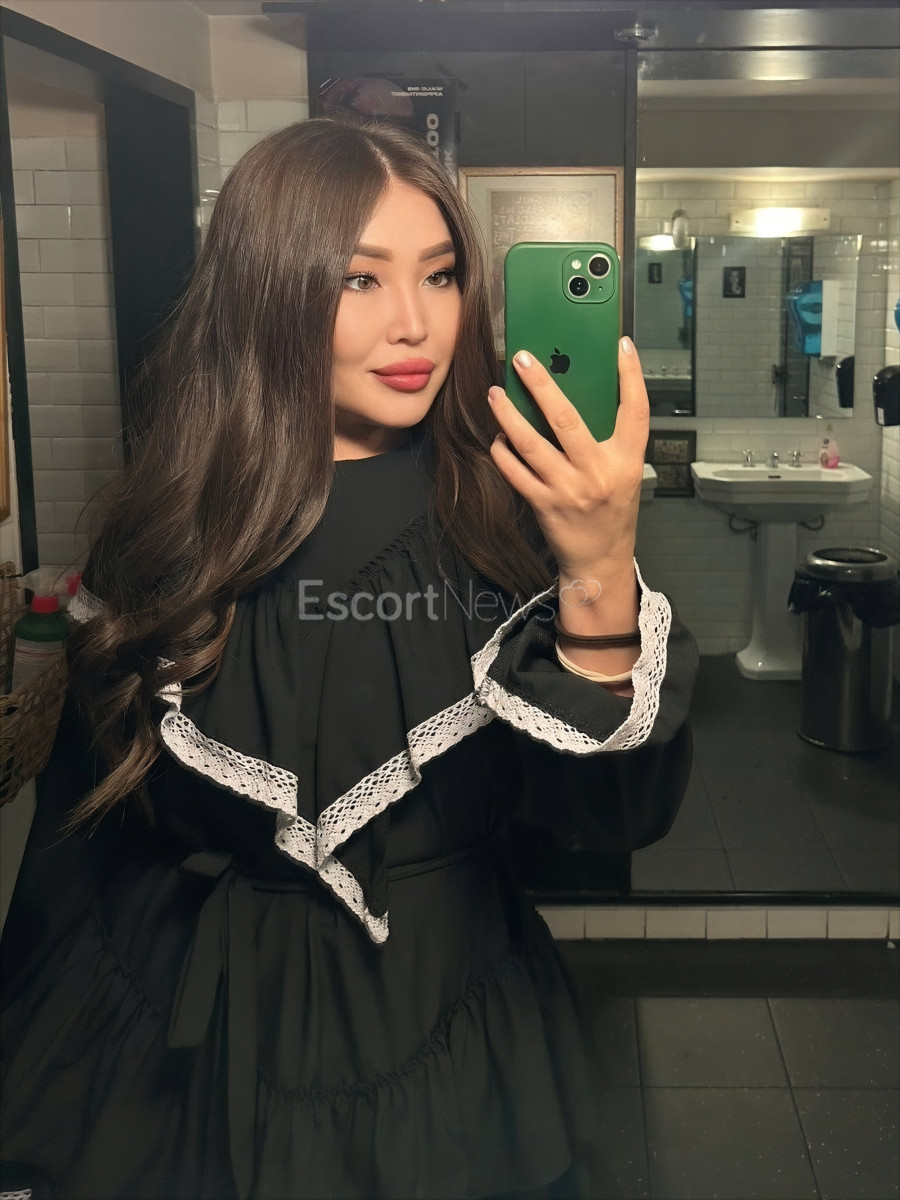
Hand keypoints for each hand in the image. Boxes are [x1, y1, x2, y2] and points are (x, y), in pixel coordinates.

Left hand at [488, 337, 648, 581]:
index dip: (632, 376)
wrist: (600, 560)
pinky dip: (503, 452)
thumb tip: (575, 395)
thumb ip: (606, 440)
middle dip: (542, 384)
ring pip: (531, 444)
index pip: (635, 411)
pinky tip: (498, 437)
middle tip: (522, 358)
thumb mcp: (623, 473)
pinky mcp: (544, 505)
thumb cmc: (611, 511)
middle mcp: (599, 474)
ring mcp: (569, 490)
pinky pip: (516, 472)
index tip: (622, 345)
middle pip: (568, 419)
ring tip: (495, 393)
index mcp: (627, 462)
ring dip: (509, 416)